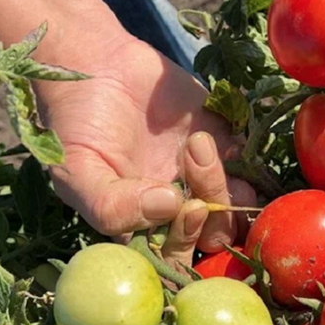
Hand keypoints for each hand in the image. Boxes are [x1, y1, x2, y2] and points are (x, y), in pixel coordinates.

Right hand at [36, 34, 255, 266]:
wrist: (94, 65)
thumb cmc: (76, 125)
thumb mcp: (77, 172)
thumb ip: (111, 205)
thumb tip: (167, 208)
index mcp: (141, 226)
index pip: (176, 259)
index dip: (187, 243)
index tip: (188, 208)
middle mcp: (176, 208)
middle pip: (212, 235)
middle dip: (213, 212)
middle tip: (195, 170)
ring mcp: (201, 178)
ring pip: (234, 204)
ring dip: (223, 181)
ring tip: (197, 143)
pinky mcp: (221, 144)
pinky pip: (249, 166)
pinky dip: (240, 156)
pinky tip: (209, 134)